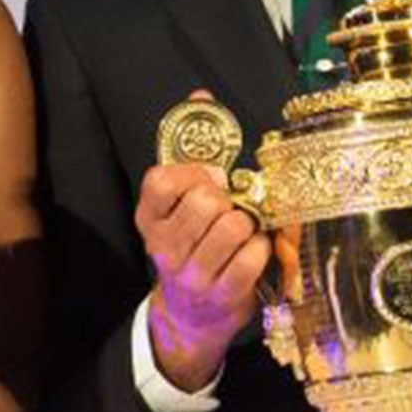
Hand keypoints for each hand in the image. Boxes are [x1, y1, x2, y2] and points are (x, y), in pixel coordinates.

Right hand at [137, 95, 269, 391]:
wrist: (190, 315)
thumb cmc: (190, 246)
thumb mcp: (177, 205)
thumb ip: (189, 153)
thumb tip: (200, 96)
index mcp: (149, 218)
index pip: (161, 180)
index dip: (193, 172)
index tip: (209, 178)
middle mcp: (164, 247)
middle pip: (206, 200)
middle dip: (228, 198)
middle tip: (230, 207)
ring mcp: (193, 274)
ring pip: (233, 225)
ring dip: (249, 222)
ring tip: (243, 229)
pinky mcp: (223, 294)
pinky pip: (253, 255)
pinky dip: (262, 247)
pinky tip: (254, 250)